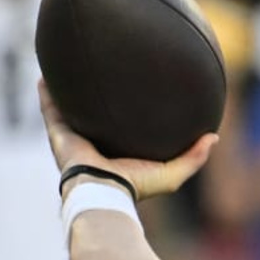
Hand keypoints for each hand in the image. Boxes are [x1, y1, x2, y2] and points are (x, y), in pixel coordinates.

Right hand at [39, 81, 216, 201]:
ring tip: (67, 68)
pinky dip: (46, 93)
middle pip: (92, 118)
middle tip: (99, 77)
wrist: (104, 191)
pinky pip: (50, 109)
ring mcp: (74, 141)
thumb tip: (213, 138)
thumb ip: (193, 157)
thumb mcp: (172, 174)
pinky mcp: (59, 135)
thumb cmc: (136, 187)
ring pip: (68, 111)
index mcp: (117, 155)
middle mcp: (94, 147)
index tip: (130, 97)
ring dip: (67, 93)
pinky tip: (45, 73)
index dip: (123, 117)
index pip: (120, 132)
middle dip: (94, 101)